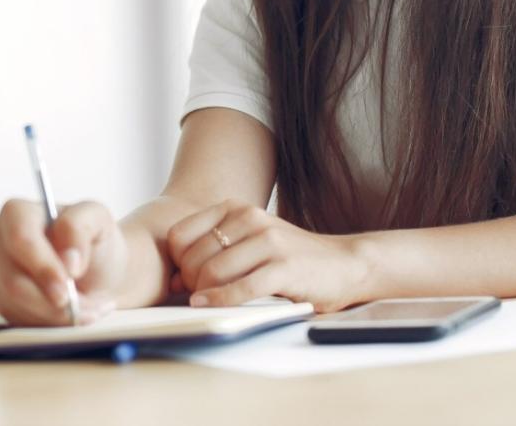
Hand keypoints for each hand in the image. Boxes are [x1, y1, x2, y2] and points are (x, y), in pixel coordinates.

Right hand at [0, 199, 125, 325]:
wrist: (99, 272)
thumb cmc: (95, 241)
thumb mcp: (98, 219)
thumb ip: (80, 228)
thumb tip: (68, 260)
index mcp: (16, 212)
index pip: (20, 240)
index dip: (42, 267)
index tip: (67, 289)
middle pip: (13, 281)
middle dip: (50, 301)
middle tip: (83, 307)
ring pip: (16, 305)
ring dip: (55, 314)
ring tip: (86, 308)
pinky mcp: (1, 300)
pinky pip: (19, 320)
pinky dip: (50, 323)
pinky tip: (71, 313)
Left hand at [167, 200, 366, 312]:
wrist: (342, 264)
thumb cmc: (288, 259)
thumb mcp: (248, 244)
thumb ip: (212, 254)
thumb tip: (173, 280)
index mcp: (235, 209)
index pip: (180, 234)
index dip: (177, 262)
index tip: (185, 279)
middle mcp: (250, 218)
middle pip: (194, 257)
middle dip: (189, 283)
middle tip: (197, 296)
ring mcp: (268, 241)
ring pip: (212, 272)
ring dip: (204, 294)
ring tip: (209, 302)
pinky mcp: (284, 268)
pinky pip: (240, 288)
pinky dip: (220, 301)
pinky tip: (211, 307)